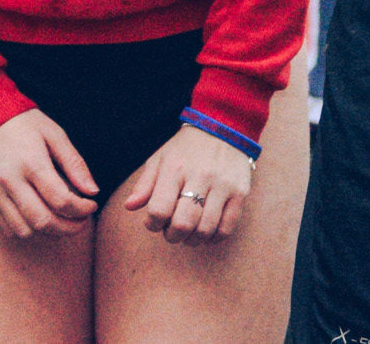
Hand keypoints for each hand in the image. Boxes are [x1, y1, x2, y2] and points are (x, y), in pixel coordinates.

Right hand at [0, 108, 96, 237]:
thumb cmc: (23, 122)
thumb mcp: (54, 134)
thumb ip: (74, 163)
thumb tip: (92, 191)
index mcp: (31, 162)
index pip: (61, 200)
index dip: (82, 210)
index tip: (91, 205)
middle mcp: (10, 180)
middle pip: (44, 221)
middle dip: (69, 228)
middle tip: (81, 221)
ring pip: (25, 230)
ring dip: (47, 232)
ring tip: (60, 220)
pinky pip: (6, 228)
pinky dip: (26, 229)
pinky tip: (37, 217)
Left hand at [125, 123, 252, 244]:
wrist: (223, 128)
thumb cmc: (185, 149)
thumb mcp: (160, 159)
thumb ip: (144, 184)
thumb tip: (129, 206)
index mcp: (175, 168)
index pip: (159, 209)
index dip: (152, 224)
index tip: (153, 224)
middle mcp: (200, 176)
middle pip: (184, 222)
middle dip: (173, 236)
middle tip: (170, 234)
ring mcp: (222, 186)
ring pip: (206, 228)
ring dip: (193, 240)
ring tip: (188, 236)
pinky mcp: (240, 193)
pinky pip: (227, 227)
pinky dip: (214, 238)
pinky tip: (206, 234)